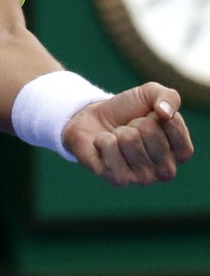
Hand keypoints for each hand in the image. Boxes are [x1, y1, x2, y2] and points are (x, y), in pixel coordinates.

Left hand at [63, 83, 194, 185]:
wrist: (93, 121)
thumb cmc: (128, 111)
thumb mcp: (150, 94)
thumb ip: (168, 97)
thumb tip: (165, 113)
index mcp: (182, 152)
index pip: (172, 123)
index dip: (154, 112)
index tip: (148, 118)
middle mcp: (167, 170)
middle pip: (149, 130)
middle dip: (134, 122)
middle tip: (129, 129)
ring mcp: (144, 178)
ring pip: (128, 138)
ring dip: (118, 132)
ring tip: (117, 138)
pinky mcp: (119, 180)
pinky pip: (109, 147)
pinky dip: (102, 140)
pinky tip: (104, 147)